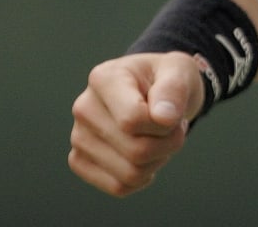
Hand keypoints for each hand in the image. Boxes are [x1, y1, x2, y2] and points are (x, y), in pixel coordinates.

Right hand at [68, 51, 206, 195]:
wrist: (153, 92)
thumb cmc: (164, 79)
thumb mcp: (179, 71)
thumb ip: (174, 89)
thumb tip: (164, 118)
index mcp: (103, 79)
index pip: (132, 120)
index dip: (164, 125)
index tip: (173, 112)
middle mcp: (84, 107)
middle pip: (136, 151)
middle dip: (168, 144)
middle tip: (173, 127)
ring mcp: (78, 136)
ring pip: (130, 174)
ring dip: (157, 160)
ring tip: (158, 137)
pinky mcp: (79, 160)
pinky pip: (118, 187)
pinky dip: (142, 178)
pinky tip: (145, 156)